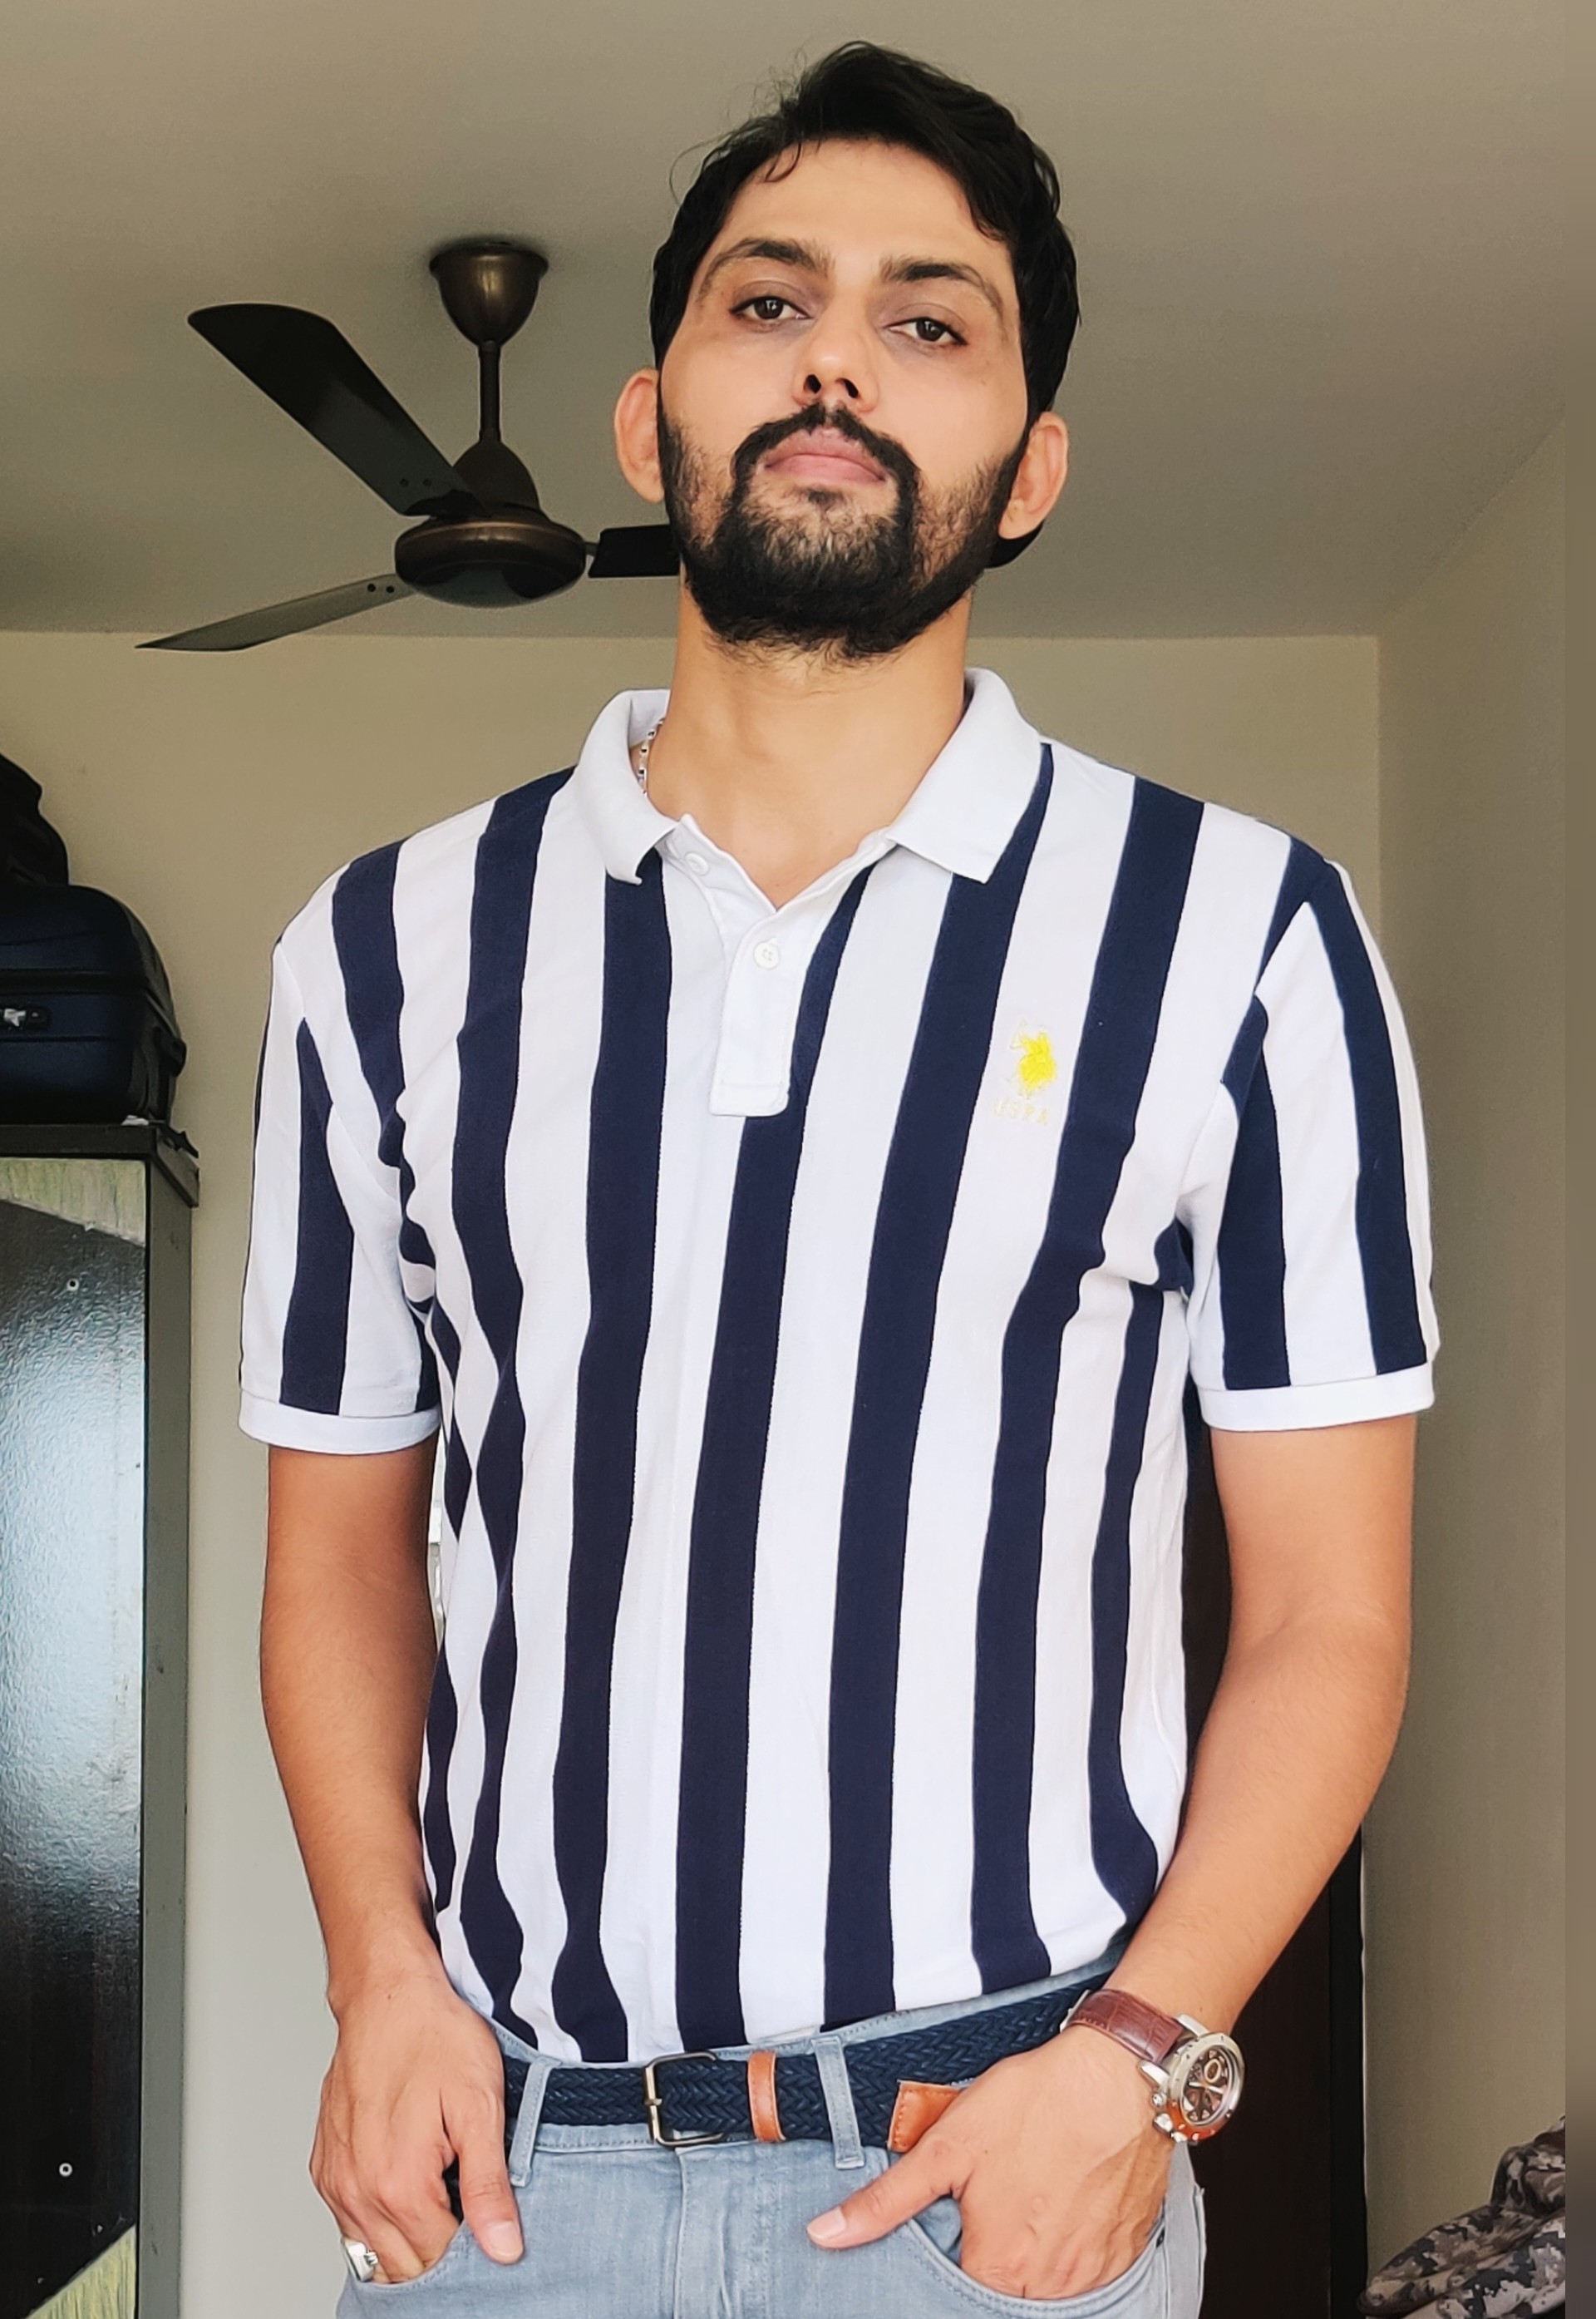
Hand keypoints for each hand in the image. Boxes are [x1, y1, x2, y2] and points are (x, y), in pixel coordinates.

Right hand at [312, 1958, 523, 2282]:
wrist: (387, 1993)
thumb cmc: (434, 2035)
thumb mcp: (480, 2106)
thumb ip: (489, 2186)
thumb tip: (503, 2249)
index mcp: (398, 2183)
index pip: (439, 2262)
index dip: (474, 2250)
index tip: (494, 2222)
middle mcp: (356, 2191)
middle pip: (405, 2268)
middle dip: (442, 2252)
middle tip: (472, 2207)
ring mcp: (335, 2181)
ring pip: (375, 2253)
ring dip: (411, 2240)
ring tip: (443, 2195)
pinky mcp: (326, 2168)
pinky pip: (352, 2224)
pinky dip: (382, 2221)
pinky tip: (410, 2187)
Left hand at [806, 2026, 1171, 2298]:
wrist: (1120, 2076)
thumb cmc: (1034, 2103)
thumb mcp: (948, 2143)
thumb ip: (887, 2201)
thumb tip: (825, 2235)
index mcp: (998, 2267)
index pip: (954, 2298)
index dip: (947, 2263)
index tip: (951, 2236)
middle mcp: (1047, 2285)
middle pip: (1002, 2298)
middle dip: (989, 2263)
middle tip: (991, 2212)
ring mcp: (1091, 2274)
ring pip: (1046, 2292)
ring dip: (1030, 2263)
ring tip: (1024, 2206)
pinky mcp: (1123, 2254)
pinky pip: (1087, 2278)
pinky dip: (1069, 2255)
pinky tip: (1060, 2210)